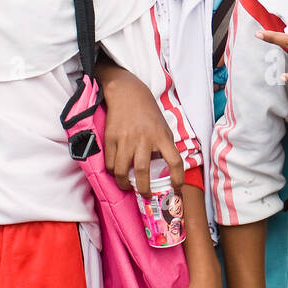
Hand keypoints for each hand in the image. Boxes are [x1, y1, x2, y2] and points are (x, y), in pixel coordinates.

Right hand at [96, 62, 183, 195]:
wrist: (127, 92)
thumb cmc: (148, 112)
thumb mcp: (163, 127)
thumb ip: (164, 146)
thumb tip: (165, 170)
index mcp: (161, 136)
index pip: (175, 161)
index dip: (178, 177)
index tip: (177, 187)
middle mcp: (144, 139)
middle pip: (142, 171)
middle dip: (144, 188)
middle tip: (145, 194)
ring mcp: (125, 139)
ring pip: (121, 170)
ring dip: (124, 183)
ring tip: (128, 186)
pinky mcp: (110, 138)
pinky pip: (109, 162)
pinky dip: (113, 171)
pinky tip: (117, 170)